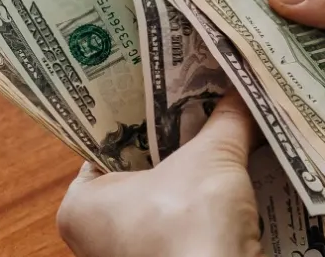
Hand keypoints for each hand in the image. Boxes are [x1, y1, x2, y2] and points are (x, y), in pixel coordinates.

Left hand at [56, 94, 259, 256]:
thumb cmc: (190, 227)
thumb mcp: (211, 159)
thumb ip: (226, 120)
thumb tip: (243, 87)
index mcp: (81, 205)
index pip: (108, 143)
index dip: (141, 112)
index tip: (166, 84)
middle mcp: (98, 235)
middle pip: (143, 169)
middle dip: (176, 140)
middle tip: (203, 98)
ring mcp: (135, 255)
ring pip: (168, 199)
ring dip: (197, 172)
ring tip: (224, 128)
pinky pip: (189, 224)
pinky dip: (209, 204)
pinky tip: (236, 174)